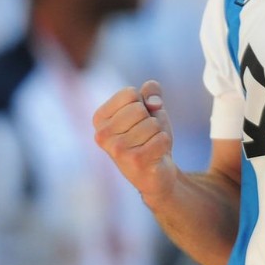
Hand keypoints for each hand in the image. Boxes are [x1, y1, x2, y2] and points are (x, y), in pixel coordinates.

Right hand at [94, 80, 177, 205]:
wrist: (155, 173)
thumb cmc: (148, 137)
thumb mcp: (149, 108)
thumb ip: (151, 91)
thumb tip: (153, 103)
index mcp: (99, 118)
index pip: (129, 93)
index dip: (142, 103)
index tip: (138, 120)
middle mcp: (102, 134)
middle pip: (139, 108)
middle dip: (150, 119)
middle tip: (145, 136)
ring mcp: (117, 149)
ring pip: (152, 124)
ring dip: (158, 133)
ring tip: (150, 145)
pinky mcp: (135, 161)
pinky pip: (161, 138)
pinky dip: (164, 143)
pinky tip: (156, 155)